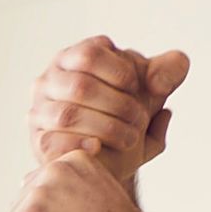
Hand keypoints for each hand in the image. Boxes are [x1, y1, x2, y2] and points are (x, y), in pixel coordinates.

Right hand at [26, 37, 184, 175]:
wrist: (113, 157)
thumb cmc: (128, 114)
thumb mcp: (152, 92)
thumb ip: (168, 73)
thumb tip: (172, 70)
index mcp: (74, 57)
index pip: (90, 54)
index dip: (120, 72)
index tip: (139, 87)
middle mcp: (51, 80)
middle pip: (80, 86)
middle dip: (118, 105)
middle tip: (140, 120)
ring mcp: (40, 111)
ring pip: (67, 115)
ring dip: (106, 128)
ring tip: (130, 137)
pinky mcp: (38, 141)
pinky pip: (52, 142)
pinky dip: (79, 145)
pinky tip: (98, 148)